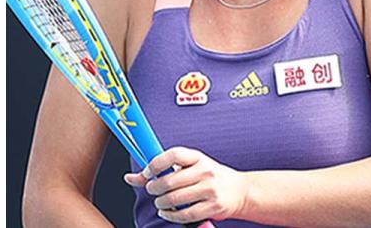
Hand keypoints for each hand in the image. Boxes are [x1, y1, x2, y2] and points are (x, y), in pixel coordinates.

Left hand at [124, 147, 248, 223]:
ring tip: (159, 202)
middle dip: (154, 188)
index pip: (173, 155)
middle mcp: (205, 171)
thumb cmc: (208, 176)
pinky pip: (186, 214)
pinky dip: (171, 215)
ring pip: (175, 199)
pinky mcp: (214, 207)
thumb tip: (130, 177)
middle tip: (152, 190)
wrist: (240, 191)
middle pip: (170, 180)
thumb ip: (161, 170)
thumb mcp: (189, 167)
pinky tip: (167, 212)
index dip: (156, 163)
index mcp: (197, 157)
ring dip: (161, 202)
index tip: (147, 172)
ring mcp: (210, 189)